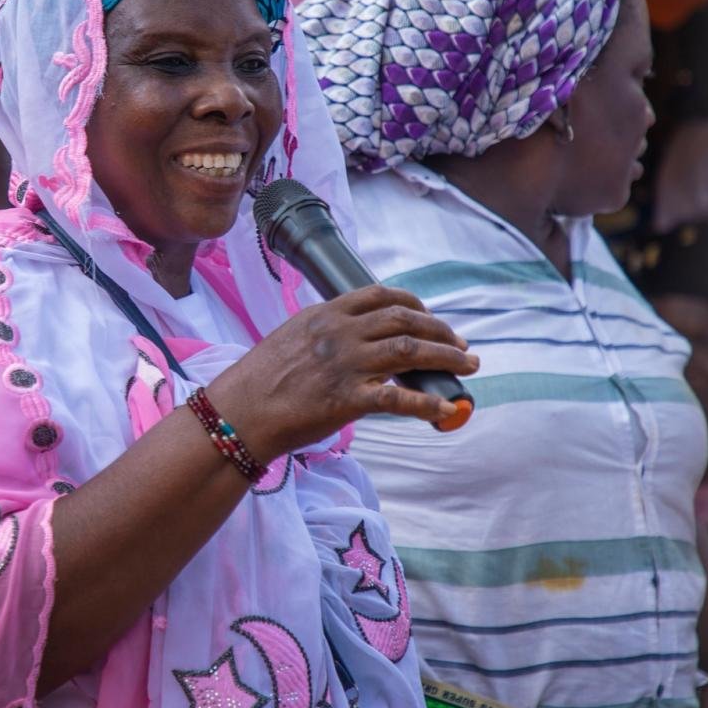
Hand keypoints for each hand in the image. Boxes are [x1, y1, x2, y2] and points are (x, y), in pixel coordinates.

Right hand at [206, 285, 477, 460]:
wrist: (239, 411)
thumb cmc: (260, 379)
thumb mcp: (292, 337)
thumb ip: (324, 332)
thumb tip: (353, 338)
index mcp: (327, 314)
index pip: (381, 296)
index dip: (415, 304)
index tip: (429, 317)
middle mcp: (341, 333)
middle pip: (406, 320)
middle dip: (441, 330)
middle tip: (461, 345)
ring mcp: (347, 365)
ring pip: (411, 351)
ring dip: (447, 357)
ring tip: (467, 366)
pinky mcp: (349, 399)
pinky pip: (401, 398)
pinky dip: (429, 403)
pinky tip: (447, 408)